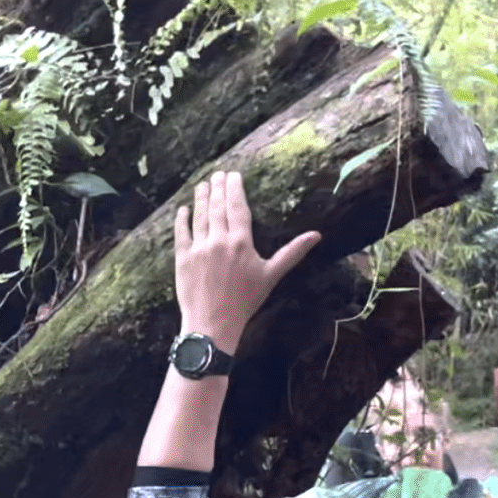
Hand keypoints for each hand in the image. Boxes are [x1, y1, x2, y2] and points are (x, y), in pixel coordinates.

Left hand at [173, 171, 320, 354]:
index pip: (237, 207)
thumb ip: (292, 253)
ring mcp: (198, 248)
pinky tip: (183, 209)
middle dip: (217, 188)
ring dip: (200, 198)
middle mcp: (218, 240)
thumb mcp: (271, 276)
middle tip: (218, 174)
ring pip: (199, 216)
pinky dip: (182, 220)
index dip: (235, 189)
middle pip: (217, 207)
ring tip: (202, 184)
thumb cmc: (245, 301)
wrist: (213, 324)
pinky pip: (181, 233)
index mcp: (241, 242)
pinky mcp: (183, 259)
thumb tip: (316, 235)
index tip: (233, 175)